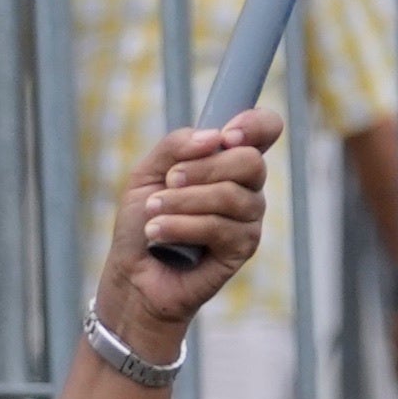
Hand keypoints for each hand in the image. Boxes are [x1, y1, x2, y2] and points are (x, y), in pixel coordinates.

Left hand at [95, 112, 281, 357]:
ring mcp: (248, 218)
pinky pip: (220, 227)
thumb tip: (214, 138)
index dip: (255, 125)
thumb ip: (175, 146)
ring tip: (153, 213)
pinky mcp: (243, 248)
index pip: (265, 130)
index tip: (226, 136)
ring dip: (182, 201)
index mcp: (227, 161)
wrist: (133, 273)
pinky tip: (158, 234)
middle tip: (169, 181)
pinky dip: (182, 227)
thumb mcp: (147, 173)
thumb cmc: (143, 221)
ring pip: (230, 195)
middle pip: (251, 161)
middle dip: (202, 168)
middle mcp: (246, 187)